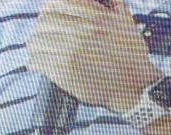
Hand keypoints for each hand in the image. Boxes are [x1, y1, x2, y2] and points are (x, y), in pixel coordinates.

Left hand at [27, 0, 159, 111]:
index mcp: (94, 16)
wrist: (135, 88)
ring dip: (36, 44)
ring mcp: (71, 51)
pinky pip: (37, 61)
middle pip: (44, 20)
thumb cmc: (132, 57)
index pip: (57, 2)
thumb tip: (104, 0)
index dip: (50, 8)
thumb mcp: (126, 23)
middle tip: (44, 35)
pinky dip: (35, 62)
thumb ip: (113, 4)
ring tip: (40, 50)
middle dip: (42, 27)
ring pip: (37, 40)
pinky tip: (38, 65)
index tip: (50, 15)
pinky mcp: (64, 72)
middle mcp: (81, 31)